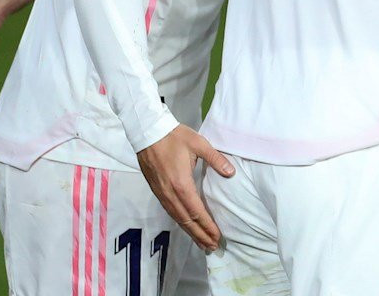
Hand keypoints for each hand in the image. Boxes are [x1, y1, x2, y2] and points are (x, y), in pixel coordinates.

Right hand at [137, 125, 234, 251]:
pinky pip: (170, 212)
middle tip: (212, 247)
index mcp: (182, 184)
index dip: (207, 226)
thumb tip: (231, 173)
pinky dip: (180, 222)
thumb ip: (216, 159)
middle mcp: (170, 194)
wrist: (147, 132)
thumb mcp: (199, 143)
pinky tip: (186, 226)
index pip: (197, 212)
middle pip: (186, 221)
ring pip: (177, 218)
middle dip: (200, 235)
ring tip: (202, 242)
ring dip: (190, 232)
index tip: (217, 237)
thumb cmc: (174, 137)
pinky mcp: (156, 191)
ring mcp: (162, 194)